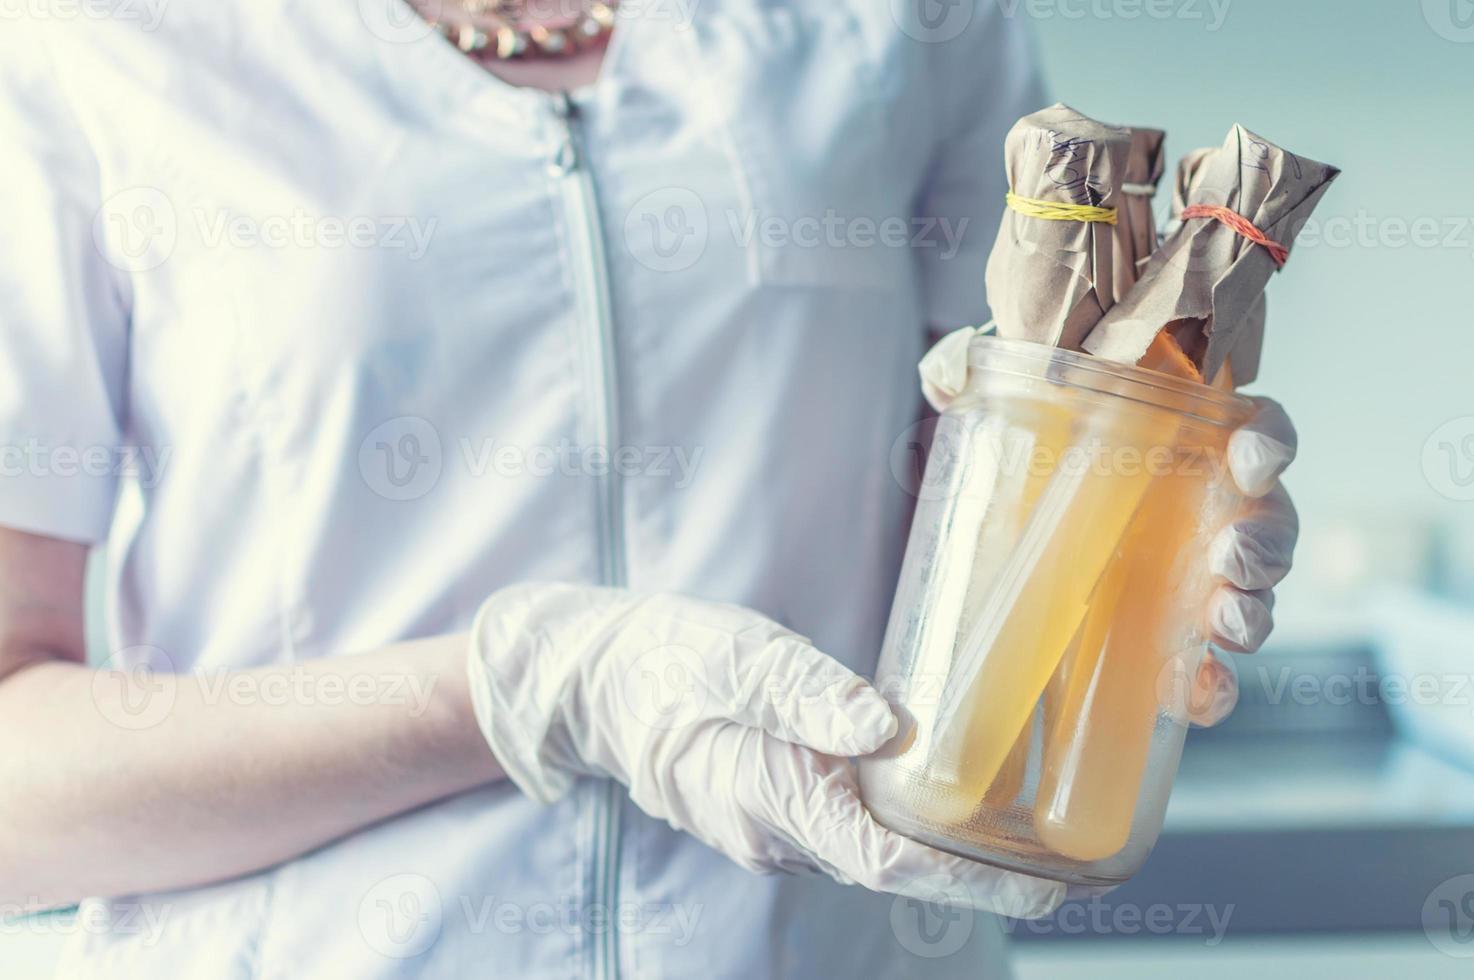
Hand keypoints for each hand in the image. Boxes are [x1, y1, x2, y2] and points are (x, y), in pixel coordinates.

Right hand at [467, 583, 1065, 917]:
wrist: (597, 683)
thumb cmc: (664, 662)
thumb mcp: (736, 656)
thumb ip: (807, 693)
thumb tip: (891, 727)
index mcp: (773, 800)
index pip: (888, 862)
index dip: (974, 881)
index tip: (1051, 889)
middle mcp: (782, 833)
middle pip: (901, 866)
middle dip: (988, 872)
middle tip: (1084, 861)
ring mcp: (781, 826)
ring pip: (882, 847)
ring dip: (959, 848)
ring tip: (1045, 829)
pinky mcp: (783, 804)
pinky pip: (860, 824)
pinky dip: (919, 819)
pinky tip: (963, 790)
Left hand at [919, 327, 1299, 725]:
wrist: (1023, 532)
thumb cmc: (1041, 461)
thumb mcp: (1013, 415)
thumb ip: (981, 381)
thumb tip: (942, 376)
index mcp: (1192, 445)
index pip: (1259, 433)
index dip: (1267, 444)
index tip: (1248, 459)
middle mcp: (1214, 511)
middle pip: (1270, 523)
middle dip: (1263, 546)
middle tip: (1230, 559)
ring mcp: (1202, 579)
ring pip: (1254, 596)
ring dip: (1251, 612)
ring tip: (1223, 624)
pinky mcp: (1178, 640)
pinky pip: (1215, 669)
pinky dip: (1215, 686)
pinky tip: (1196, 692)